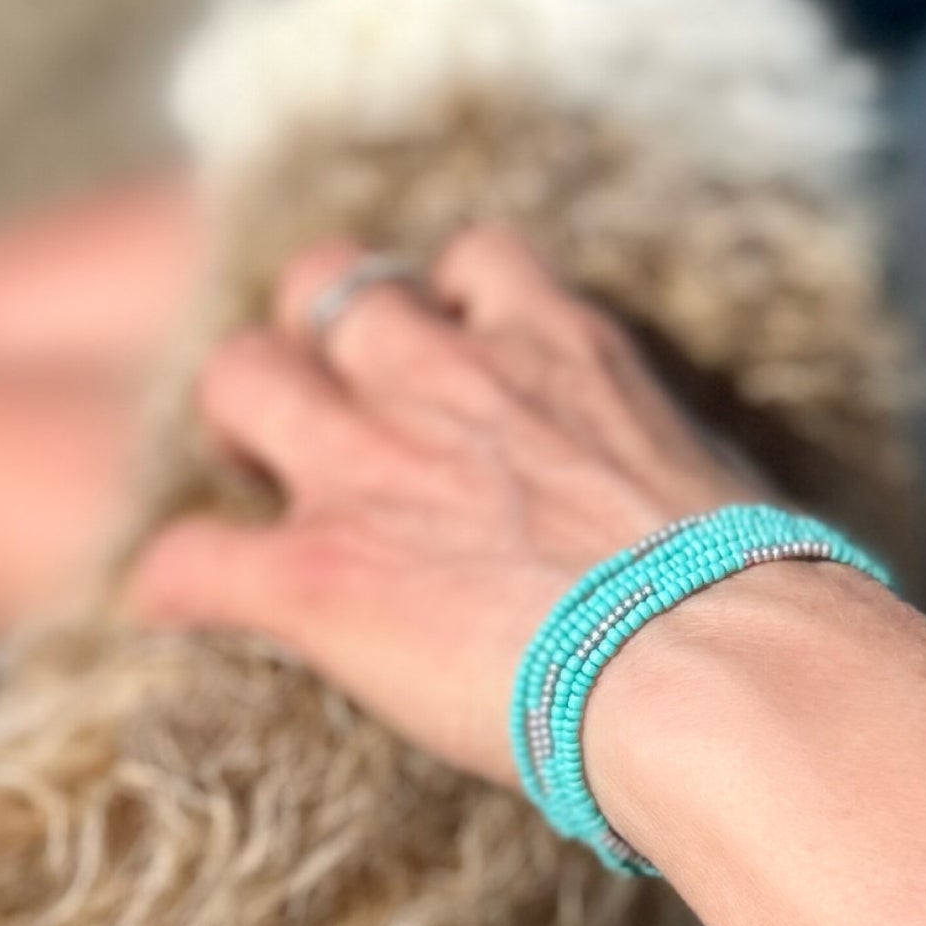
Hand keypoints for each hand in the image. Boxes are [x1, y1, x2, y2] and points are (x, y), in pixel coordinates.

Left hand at [126, 227, 755, 781]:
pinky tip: (180, 604)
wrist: (712, 665)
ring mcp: (369, 470)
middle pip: (328, 284)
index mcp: (552, 348)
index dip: (441, 299)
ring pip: (239, 373)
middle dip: (314, 331)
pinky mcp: (316, 576)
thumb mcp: (709, 476)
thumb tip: (692, 514)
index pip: (470, 261)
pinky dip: (176, 579)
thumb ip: (653, 464)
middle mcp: (446, 381)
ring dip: (236, 415)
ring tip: (245, 468)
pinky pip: (189, 556)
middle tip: (323, 403)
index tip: (445, 348)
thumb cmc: (749, 593)